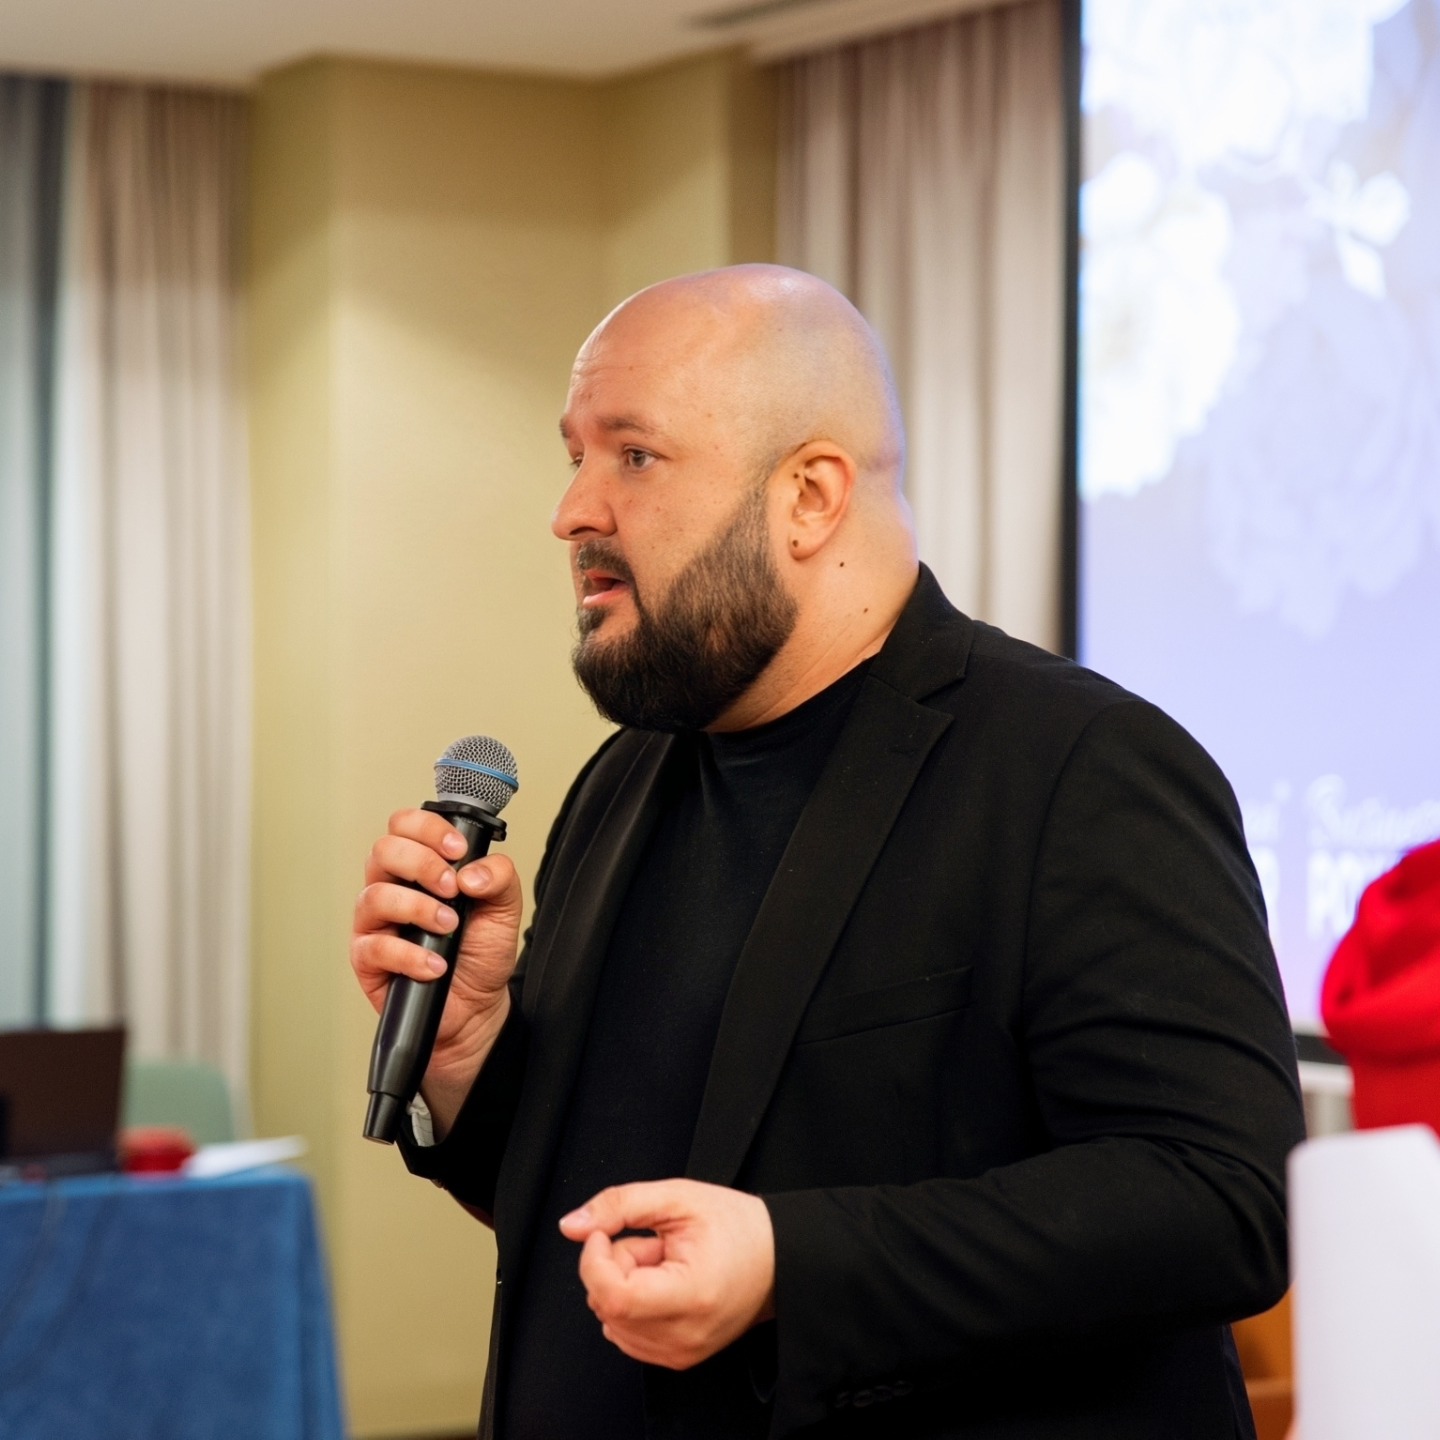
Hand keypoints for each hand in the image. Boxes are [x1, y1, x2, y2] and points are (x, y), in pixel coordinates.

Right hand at [351, 807, 522, 1120]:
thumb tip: (472, 872)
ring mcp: (376, 923)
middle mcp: (392, 887)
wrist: (476, 1006)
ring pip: (375, 896)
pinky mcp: (368, 959)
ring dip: (418, 908)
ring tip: (449, 926)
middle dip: (422, 864)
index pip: (405, 825)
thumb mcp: (504, 908)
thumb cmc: (480, 952)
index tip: (458, 849)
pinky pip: (375, 947)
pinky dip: (409, 954)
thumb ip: (499, 877)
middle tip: (452, 888)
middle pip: (383, 850)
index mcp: (420, 867)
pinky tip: (435, 963)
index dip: (428, 828)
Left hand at [560, 1179, 775, 1369]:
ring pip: (611, 1321)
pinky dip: (633, 1304)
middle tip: (653, 1244)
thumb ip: (619, 1205)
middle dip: (615, 1265)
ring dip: (624, 1285)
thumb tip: (573, 1224)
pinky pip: (625, 1333)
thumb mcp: (677, 1197)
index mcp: (690, 1296)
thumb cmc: (738, 1228)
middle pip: (608, 1306)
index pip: (613, 1296)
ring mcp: (680, 1353)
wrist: (777, 1258)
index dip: (595, 1261)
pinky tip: (664, 1283)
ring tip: (664, 1263)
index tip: (604, 1233)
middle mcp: (684, 1336)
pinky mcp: (677, 1357)